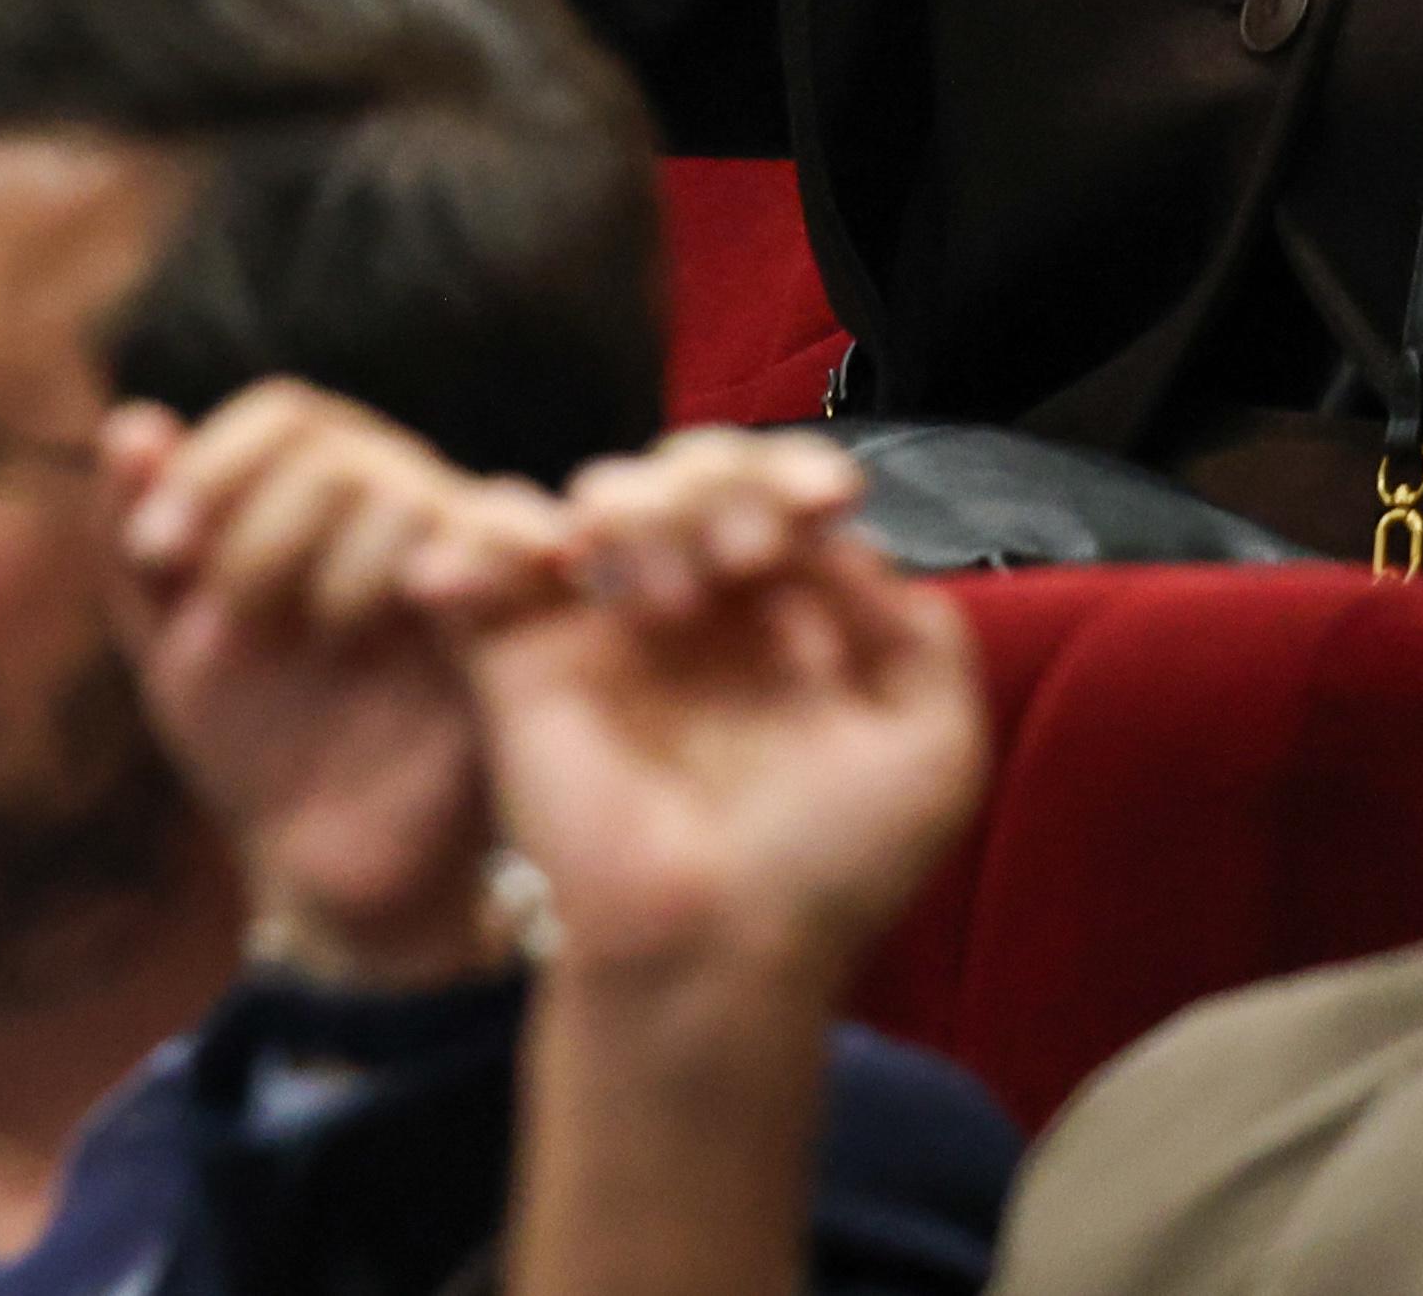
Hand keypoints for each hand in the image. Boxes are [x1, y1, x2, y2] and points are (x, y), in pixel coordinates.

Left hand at [109, 385, 516, 988]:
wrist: (327, 865)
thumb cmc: (251, 736)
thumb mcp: (169, 639)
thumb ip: (136, 534)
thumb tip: (131, 420)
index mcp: (326, 491)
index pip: (287, 417)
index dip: (212, 467)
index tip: (153, 555)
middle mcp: (406, 505)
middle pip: (339, 452)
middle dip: (259, 531)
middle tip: (227, 621)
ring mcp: (466, 565)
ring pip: (409, 495)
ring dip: (339, 563)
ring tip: (319, 643)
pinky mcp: (521, 630)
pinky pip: (514, 545)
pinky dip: (466, 555)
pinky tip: (401, 604)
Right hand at [432, 431, 982, 995]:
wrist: (720, 948)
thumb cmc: (828, 868)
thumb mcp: (933, 752)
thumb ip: (919, 635)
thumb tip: (846, 542)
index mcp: (786, 624)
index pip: (780, 497)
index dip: (799, 477)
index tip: (828, 502)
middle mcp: (697, 615)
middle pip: (692, 474)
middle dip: (724, 491)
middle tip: (746, 559)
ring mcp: (608, 632)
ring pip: (604, 494)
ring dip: (644, 511)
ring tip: (670, 600)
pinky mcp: (519, 659)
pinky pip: (489, 551)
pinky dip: (501, 531)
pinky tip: (557, 559)